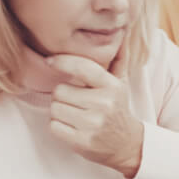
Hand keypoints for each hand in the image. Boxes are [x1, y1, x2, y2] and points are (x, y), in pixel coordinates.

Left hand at [48, 53, 143, 178]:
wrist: (128, 145)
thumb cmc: (118, 109)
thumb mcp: (121, 84)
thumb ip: (119, 59)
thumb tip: (122, 34)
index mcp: (112, 86)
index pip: (82, 66)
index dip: (62, 61)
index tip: (50, 61)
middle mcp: (104, 104)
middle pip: (60, 90)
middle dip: (63, 95)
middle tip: (76, 101)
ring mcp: (93, 124)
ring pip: (55, 108)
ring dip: (60, 112)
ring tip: (76, 115)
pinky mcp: (82, 141)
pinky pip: (54, 126)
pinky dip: (59, 127)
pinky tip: (73, 128)